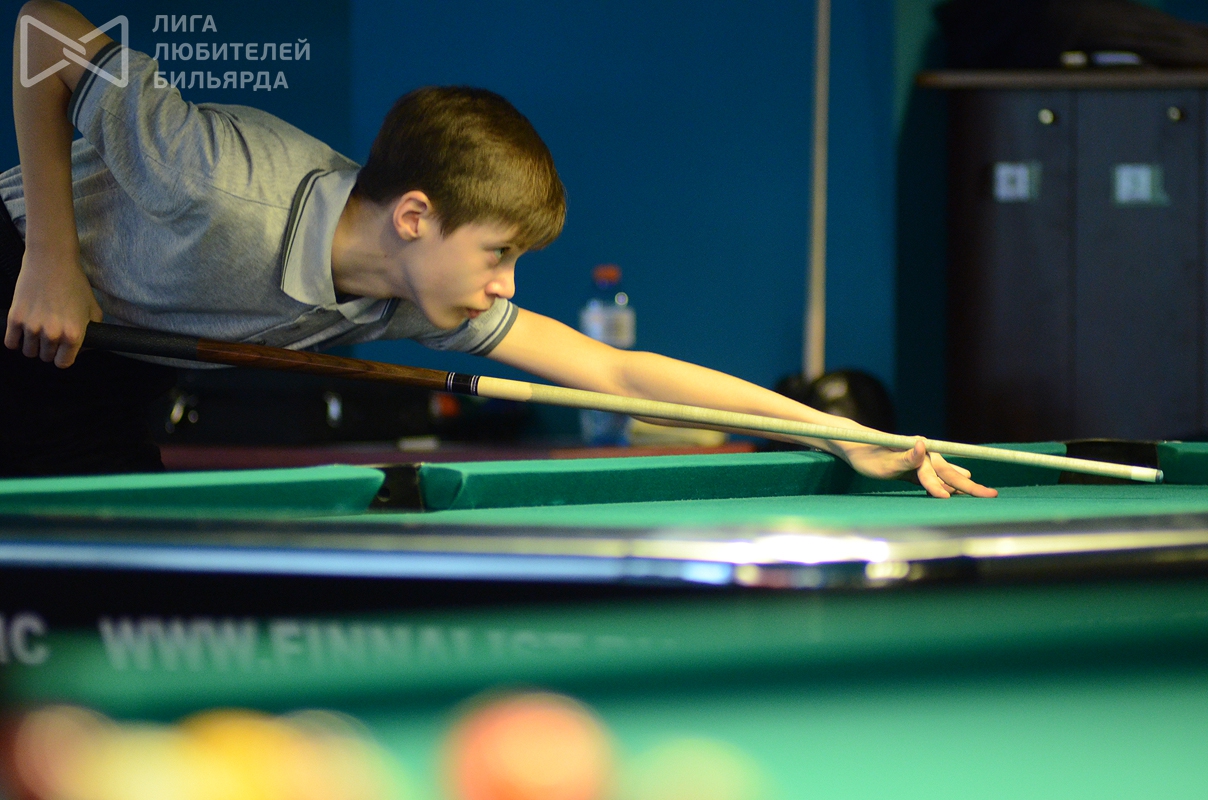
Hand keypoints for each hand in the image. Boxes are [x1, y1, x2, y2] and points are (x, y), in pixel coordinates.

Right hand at [4, 247, 101, 367]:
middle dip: (49, 349)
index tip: (61, 350)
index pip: (63, 363)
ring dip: (33, 344)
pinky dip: (15, 339)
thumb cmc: (74, 283)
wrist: (51, 261)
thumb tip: (85, 350)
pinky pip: (10, 343)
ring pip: (28, 351)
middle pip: (45, 357)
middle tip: (51, 334)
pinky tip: (22, 331)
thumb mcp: (93, 309)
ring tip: (38, 330)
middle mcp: (52, 334)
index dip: (63, 357)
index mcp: (74, 334)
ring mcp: (32, 327)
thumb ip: (92, 333)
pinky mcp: (14, 318)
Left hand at [839, 437, 998, 498]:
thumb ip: (905, 457)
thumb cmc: (866, 454)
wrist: (856, 444)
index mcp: (916, 450)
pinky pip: (936, 477)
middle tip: (991, 495)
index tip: (947, 497)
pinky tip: (958, 488)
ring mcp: (920, 460)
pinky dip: (949, 483)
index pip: (933, 471)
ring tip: (983, 491)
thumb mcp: (882, 460)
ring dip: (963, 483)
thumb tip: (923, 443)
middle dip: (969, 485)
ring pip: (946, 474)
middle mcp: (923, 453)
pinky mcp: (915, 468)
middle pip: (948, 472)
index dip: (941, 485)